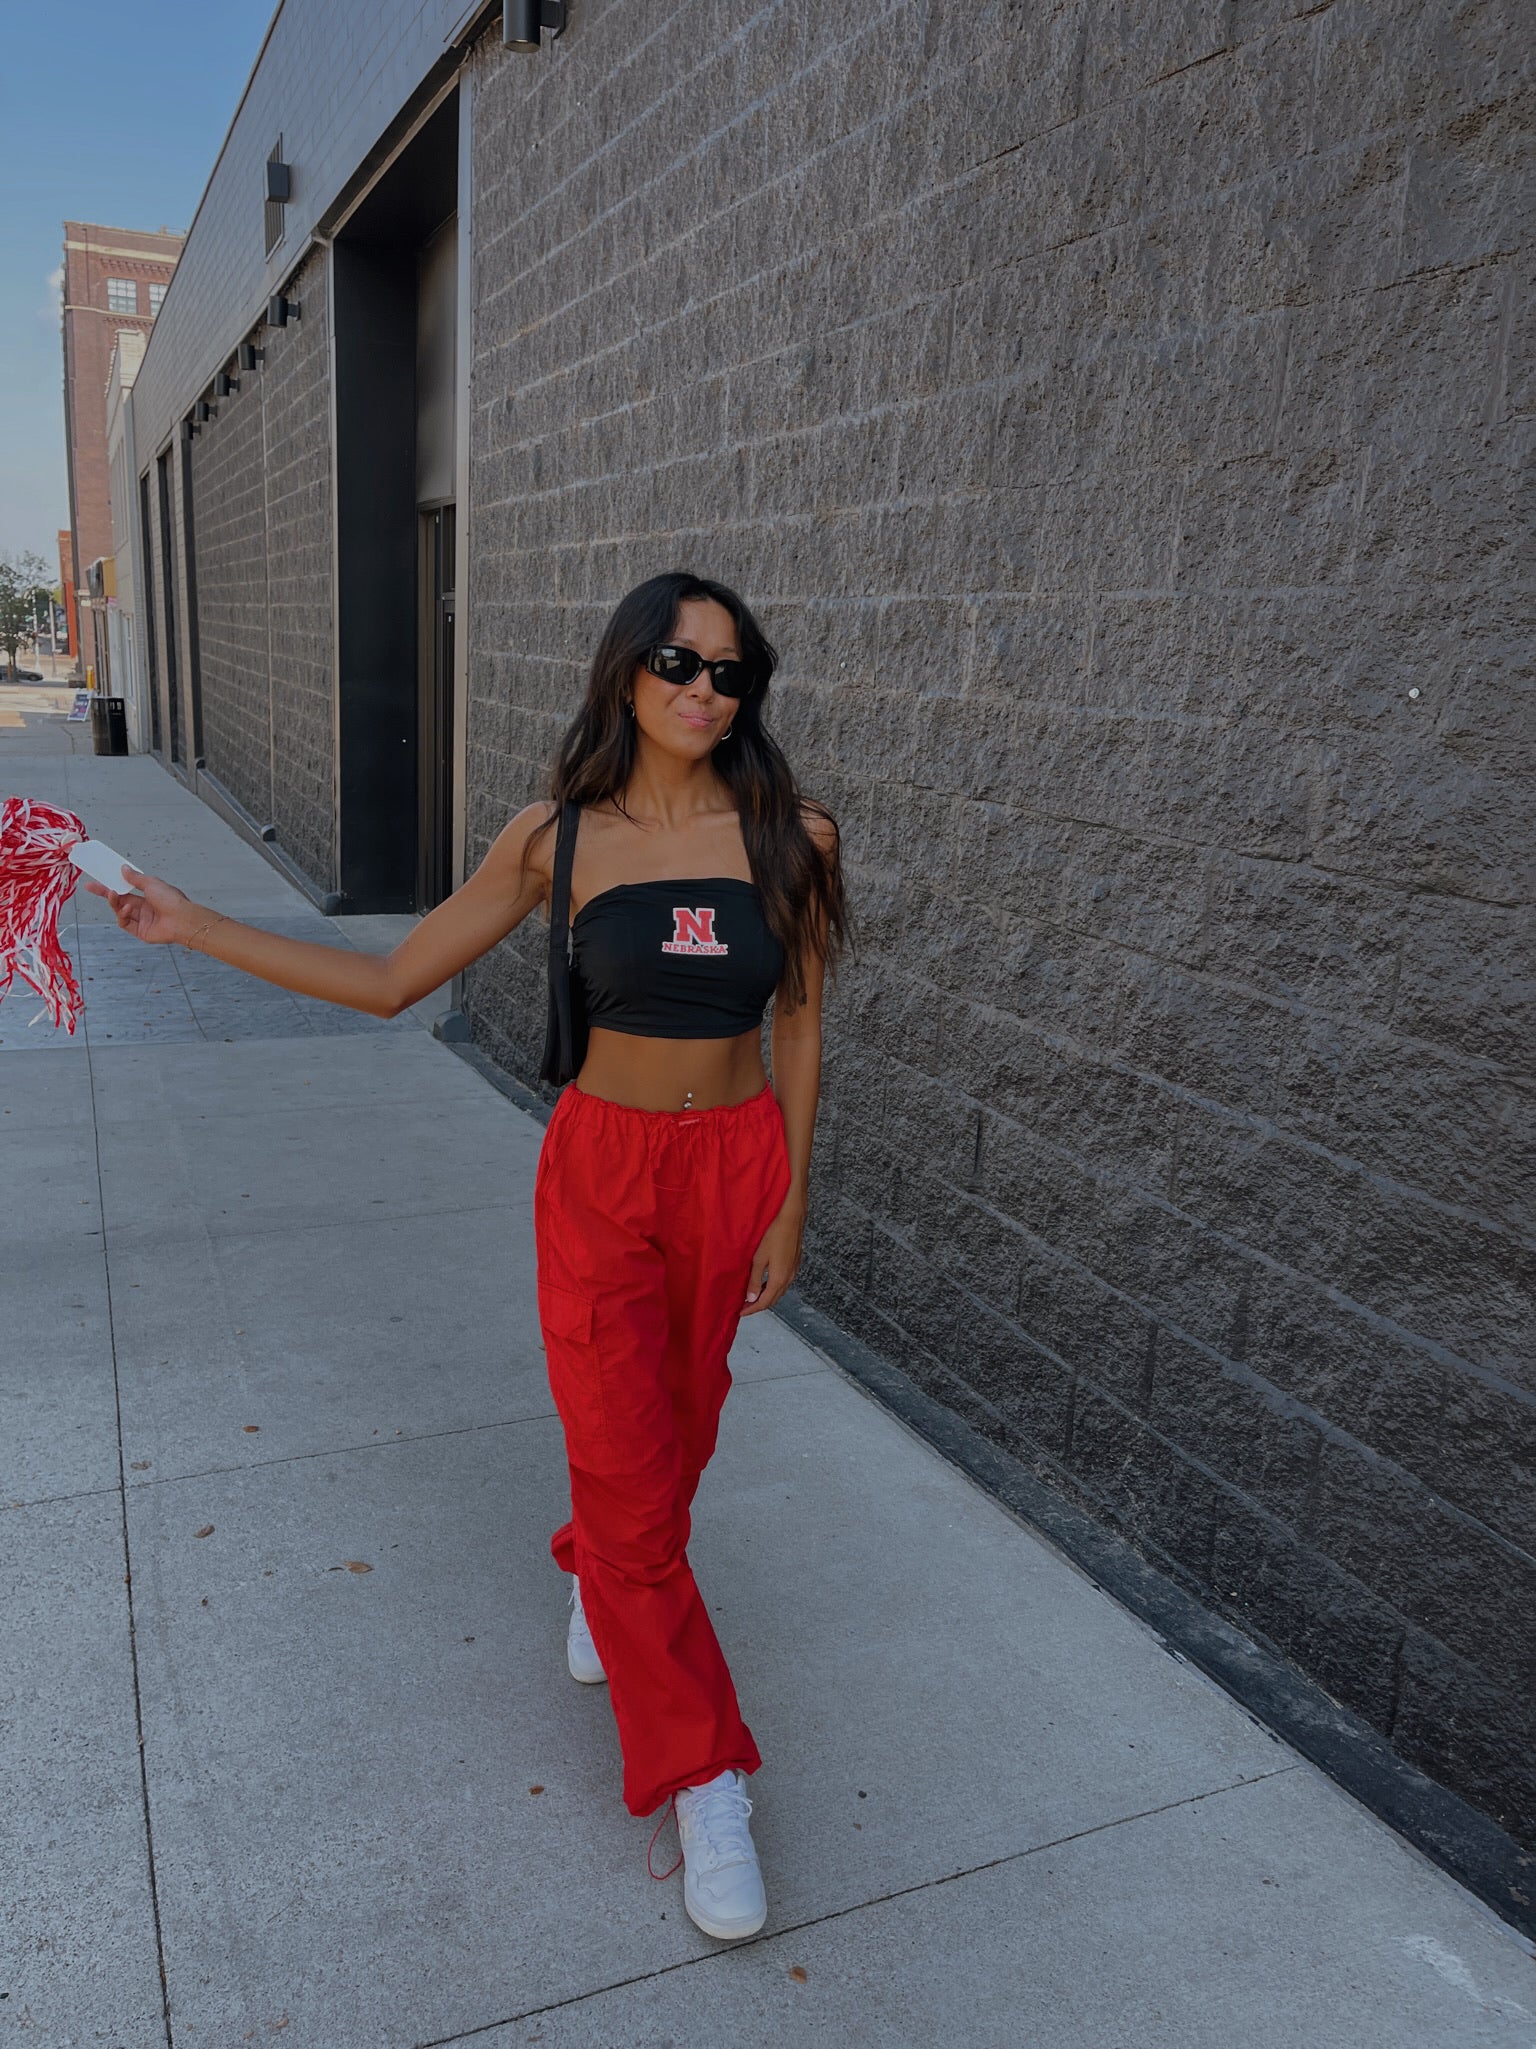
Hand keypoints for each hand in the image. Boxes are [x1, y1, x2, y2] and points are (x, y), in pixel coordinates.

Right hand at [83, 866, 199, 946]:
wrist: (182, 919)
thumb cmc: (172, 900)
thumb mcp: (152, 883)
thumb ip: (135, 878)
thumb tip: (124, 869)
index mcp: (148, 895)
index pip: (126, 889)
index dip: (113, 884)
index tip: (99, 878)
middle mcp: (144, 908)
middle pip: (120, 900)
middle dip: (106, 893)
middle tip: (91, 887)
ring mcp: (141, 920)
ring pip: (120, 911)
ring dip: (115, 902)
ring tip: (113, 894)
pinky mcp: (140, 931)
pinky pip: (125, 923)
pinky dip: (123, 915)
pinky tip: (128, 908)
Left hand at [741, 1197, 806, 1315]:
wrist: (791, 1218)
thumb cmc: (773, 1234)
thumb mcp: (759, 1259)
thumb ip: (755, 1280)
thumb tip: (751, 1298)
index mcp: (779, 1279)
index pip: (764, 1302)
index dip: (751, 1309)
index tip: (740, 1312)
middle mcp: (788, 1278)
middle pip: (773, 1299)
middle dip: (758, 1305)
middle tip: (744, 1307)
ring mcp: (793, 1271)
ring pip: (779, 1292)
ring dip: (766, 1297)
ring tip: (752, 1297)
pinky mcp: (795, 1264)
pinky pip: (783, 1283)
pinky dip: (773, 1288)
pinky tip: (765, 1283)